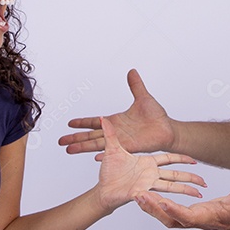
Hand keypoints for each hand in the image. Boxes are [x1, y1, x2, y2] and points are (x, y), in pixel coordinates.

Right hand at [60, 69, 176, 154]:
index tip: (70, 124)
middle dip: (75, 138)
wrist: (168, 130)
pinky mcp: (128, 148)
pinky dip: (104, 155)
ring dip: (83, 147)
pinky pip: (114, 151)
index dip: (82, 123)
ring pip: (97, 144)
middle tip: (61, 141)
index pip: (94, 122)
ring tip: (69, 150)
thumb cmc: (157, 117)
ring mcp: (120, 141)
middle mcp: (115, 132)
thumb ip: (135, 85)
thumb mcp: (143, 98)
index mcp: (115, 122)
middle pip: (90, 135)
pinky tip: (95, 158)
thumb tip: (132, 71)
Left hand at [95, 117, 205, 212]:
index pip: (169, 159)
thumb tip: (103, 118)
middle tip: (204, 182)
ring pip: (171, 186)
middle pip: (175, 175)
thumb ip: (110, 134)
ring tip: (198, 194)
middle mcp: (150, 175)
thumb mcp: (111, 150)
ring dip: (185, 190)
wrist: (102, 190)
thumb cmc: (108, 173)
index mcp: (147, 163)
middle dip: (190, 177)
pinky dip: (167, 198)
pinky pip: (157, 194)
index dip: (182, 158)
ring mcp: (148, 184)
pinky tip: (176, 202)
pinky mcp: (142, 193)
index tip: (195, 160)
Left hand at [135, 164, 229, 229]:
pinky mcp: (194, 214)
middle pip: (172, 220)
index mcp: (212, 217)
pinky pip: (172, 212)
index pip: (190, 217)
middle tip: (138, 196)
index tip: (161, 202)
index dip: (175, 210)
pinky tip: (150, 194)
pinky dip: (160, 205)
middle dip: (155, 209)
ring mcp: (195, 218)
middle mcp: (200, 220)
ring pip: (169, 217)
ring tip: (138, 194)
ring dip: (153, 208)